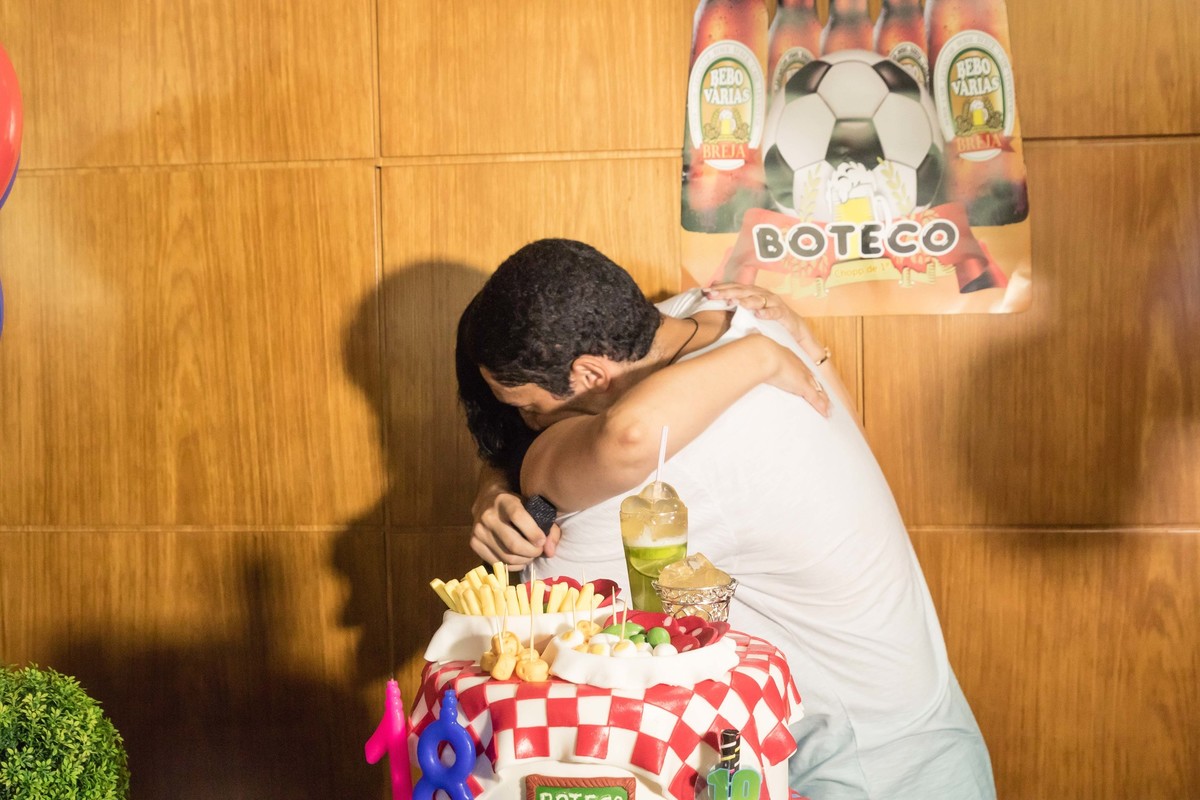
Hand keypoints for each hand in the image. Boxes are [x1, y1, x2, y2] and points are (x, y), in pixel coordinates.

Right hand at [470, 482, 561, 566]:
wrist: (487, 500)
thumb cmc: (517, 505)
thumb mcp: (534, 508)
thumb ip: (549, 528)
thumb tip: (550, 552)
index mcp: (504, 501)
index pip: (518, 518)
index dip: (533, 533)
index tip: (542, 541)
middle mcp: (488, 516)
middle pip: (513, 544)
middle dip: (531, 552)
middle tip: (539, 551)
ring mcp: (479, 531)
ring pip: (506, 557)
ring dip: (524, 560)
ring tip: (530, 555)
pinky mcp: (474, 543)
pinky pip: (497, 563)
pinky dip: (513, 566)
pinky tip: (520, 559)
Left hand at [704, 282, 819, 354]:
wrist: (795, 329)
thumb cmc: (770, 320)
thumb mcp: (750, 313)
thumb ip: (736, 306)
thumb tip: (716, 302)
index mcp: (753, 293)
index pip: (734, 288)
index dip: (720, 288)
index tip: (705, 291)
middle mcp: (763, 295)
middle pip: (743, 291)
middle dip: (726, 292)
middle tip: (712, 294)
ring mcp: (774, 303)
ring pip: (758, 299)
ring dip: (745, 300)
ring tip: (733, 301)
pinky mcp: (784, 314)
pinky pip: (775, 313)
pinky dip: (767, 313)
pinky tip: (759, 315)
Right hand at [745, 335, 829, 416]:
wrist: (762, 353)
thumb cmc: (757, 353)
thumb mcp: (756, 356)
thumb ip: (752, 359)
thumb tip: (742, 360)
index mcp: (789, 357)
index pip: (801, 370)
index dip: (807, 377)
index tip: (810, 382)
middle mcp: (798, 366)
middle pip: (813, 379)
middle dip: (819, 388)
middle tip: (825, 397)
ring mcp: (801, 376)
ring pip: (817, 389)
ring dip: (823, 399)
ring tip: (828, 408)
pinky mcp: (802, 386)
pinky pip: (815, 398)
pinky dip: (821, 406)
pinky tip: (826, 414)